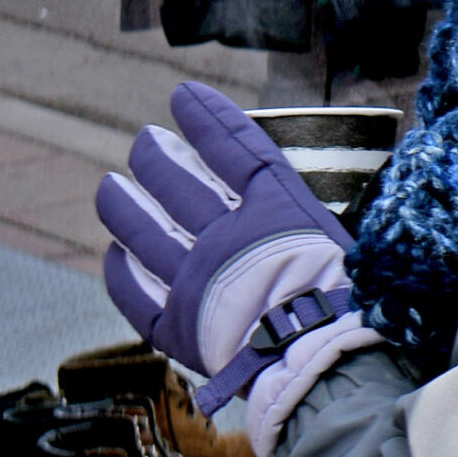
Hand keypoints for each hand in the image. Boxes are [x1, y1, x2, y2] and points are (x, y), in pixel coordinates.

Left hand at [97, 83, 377, 456]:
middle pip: (178, 185)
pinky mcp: (177, 328)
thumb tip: (298, 189)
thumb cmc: (348, 300)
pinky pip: (136, 296)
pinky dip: (121, 273)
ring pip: (144, 233)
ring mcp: (193, 282)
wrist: (321, 362)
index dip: (207, 119)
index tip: (183, 95)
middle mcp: (224, 238)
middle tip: (145, 140)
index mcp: (271, 212)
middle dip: (156, 156)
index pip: (233, 149)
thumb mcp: (340, 238)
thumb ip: (307, 213)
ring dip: (124, 205)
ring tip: (109, 186)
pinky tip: (115, 255)